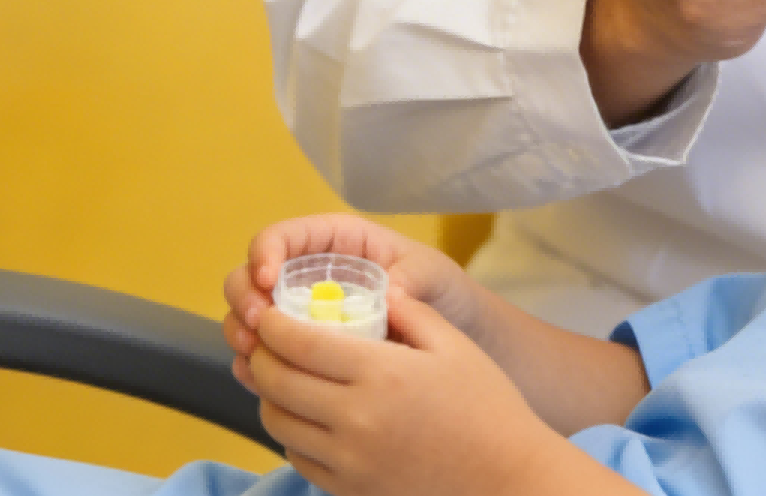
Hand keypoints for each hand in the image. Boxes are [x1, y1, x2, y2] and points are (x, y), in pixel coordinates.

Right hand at [222, 214, 485, 364]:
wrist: (455, 338)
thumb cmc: (441, 292)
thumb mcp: (433, 275)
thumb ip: (411, 276)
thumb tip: (386, 292)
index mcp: (334, 243)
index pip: (282, 236)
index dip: (265, 253)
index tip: (268, 280)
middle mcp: (308, 276)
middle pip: (251, 276)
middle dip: (245, 299)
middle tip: (258, 327)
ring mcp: (299, 315)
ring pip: (249, 317)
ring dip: (242, 333)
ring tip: (255, 356)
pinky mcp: (299, 351)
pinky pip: (263, 356)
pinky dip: (253, 365)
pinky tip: (259, 380)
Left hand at [240, 287, 563, 495]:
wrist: (505, 476)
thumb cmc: (487, 407)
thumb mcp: (454, 345)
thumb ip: (410, 312)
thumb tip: (379, 290)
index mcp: (380, 373)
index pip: (298, 343)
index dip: (272, 325)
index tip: (268, 314)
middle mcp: (356, 418)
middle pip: (275, 382)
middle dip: (260, 355)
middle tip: (266, 342)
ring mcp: (349, 460)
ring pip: (278, 422)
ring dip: (270, 395)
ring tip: (284, 378)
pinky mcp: (349, 489)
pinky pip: (297, 457)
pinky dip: (291, 433)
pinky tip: (308, 417)